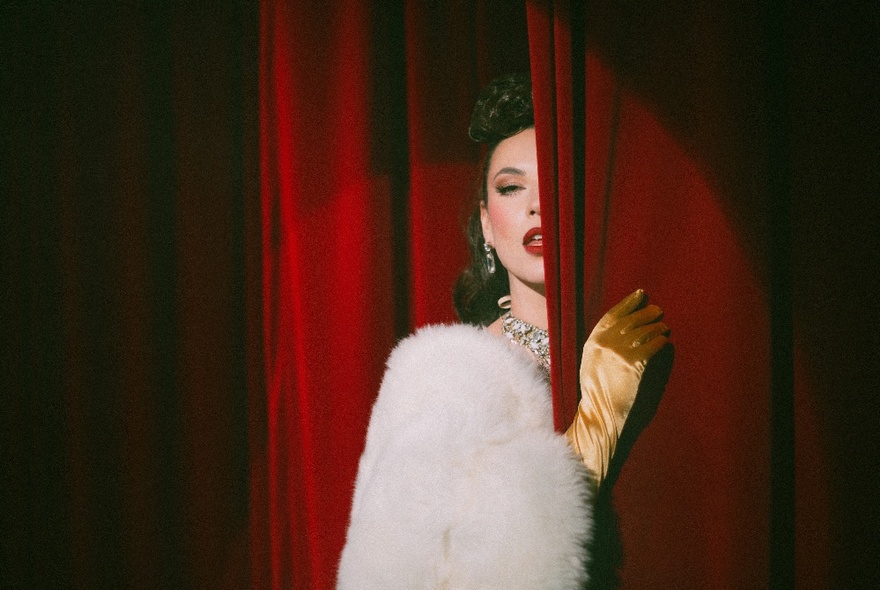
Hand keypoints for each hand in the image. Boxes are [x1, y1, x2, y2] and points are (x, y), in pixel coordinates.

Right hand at [566, 289, 669, 484]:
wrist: (601, 414)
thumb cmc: (598, 392)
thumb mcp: (591, 363)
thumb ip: (603, 345)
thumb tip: (623, 330)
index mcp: (592, 341)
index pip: (613, 314)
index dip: (628, 303)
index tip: (640, 295)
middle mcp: (605, 343)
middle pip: (631, 320)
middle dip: (646, 313)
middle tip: (658, 311)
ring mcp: (619, 353)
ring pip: (644, 332)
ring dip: (657, 327)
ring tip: (664, 326)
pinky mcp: (634, 364)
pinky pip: (653, 346)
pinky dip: (660, 342)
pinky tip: (665, 341)